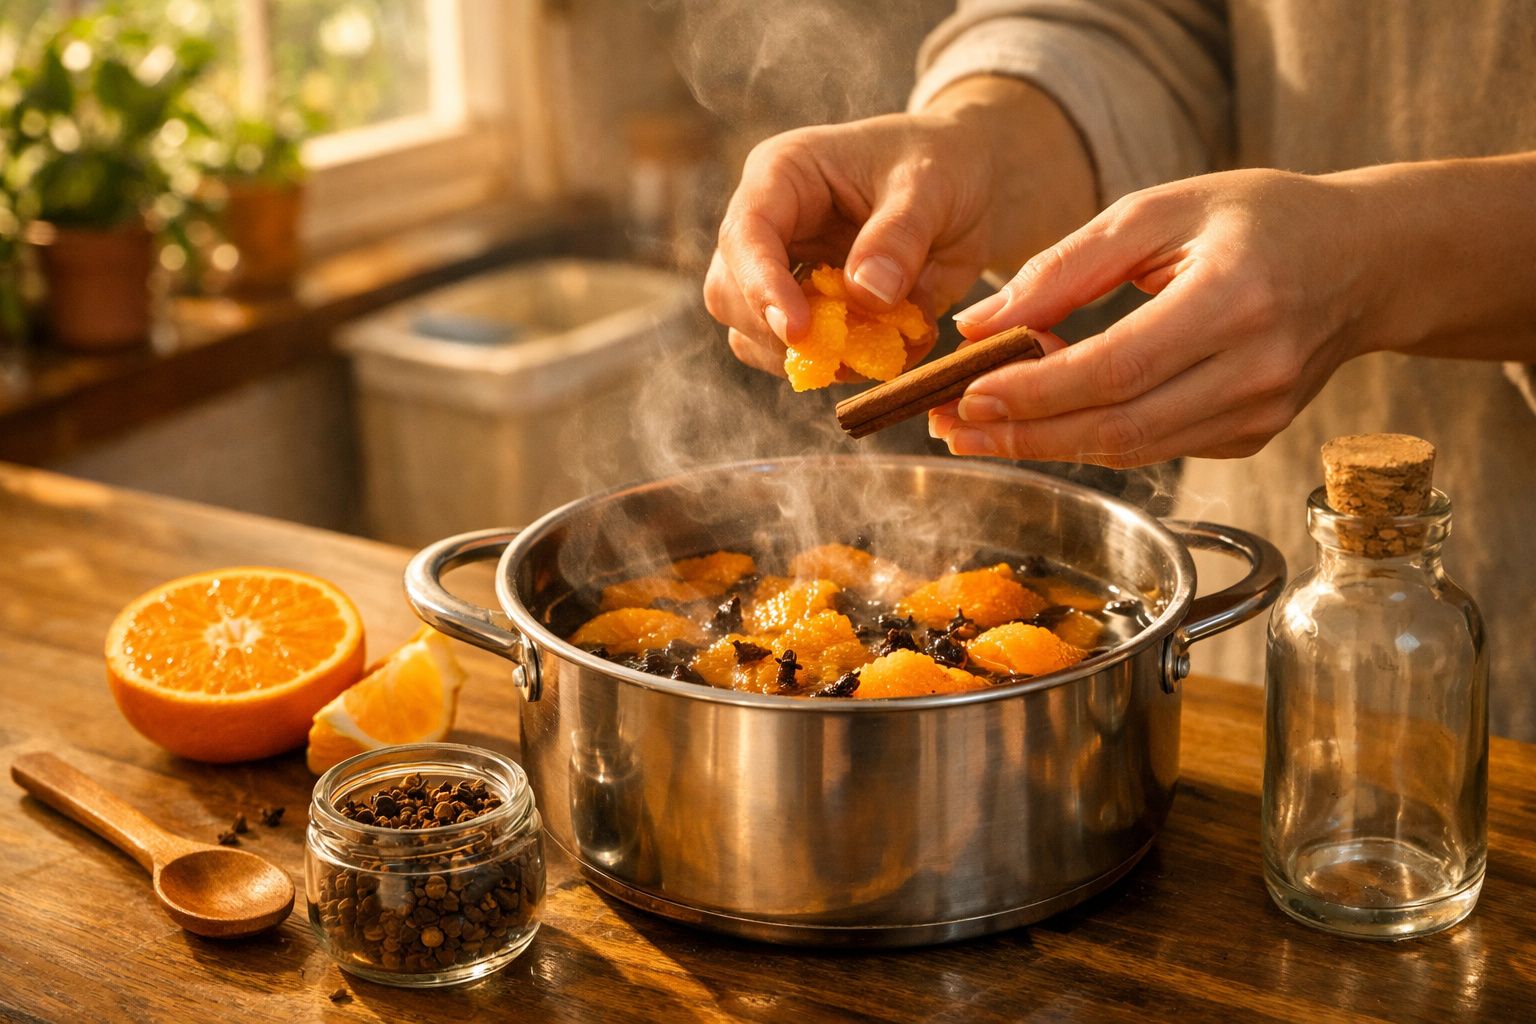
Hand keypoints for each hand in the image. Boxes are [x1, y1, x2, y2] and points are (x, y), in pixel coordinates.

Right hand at [705, 76, 1095, 378]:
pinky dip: (841, 366)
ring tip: (872, 349)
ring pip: (752, 335)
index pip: (745, 235)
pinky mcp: (810, 312)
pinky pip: (801, 356)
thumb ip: (899, 237)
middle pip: (728, 293)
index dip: (761, 286)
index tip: (798, 331)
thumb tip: (866, 296)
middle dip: (776, 331)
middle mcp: (770, 227)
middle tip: (840, 352)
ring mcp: (784, 273)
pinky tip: (886, 349)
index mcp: (782, 175)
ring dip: (807, 357)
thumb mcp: (930, 185)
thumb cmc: (943, 163)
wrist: (968, 184)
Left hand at [930, 169, 1377, 465]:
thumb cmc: (1259, 219)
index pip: (1115, 368)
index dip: (1035, 393)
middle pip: (1117, 427)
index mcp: (1235, 299)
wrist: (1363, 260)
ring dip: (1046, 445)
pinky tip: (1043, 421)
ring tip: (977, 429)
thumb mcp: (1160, 210)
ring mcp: (1259, 414)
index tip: (966, 395)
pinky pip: (1154, 450)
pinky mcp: (1252, 437)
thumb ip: (1067, 265)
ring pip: (1131, 451)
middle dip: (1022, 434)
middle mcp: (1255, 369)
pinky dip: (1091, 439)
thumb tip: (980, 323)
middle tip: (950, 426)